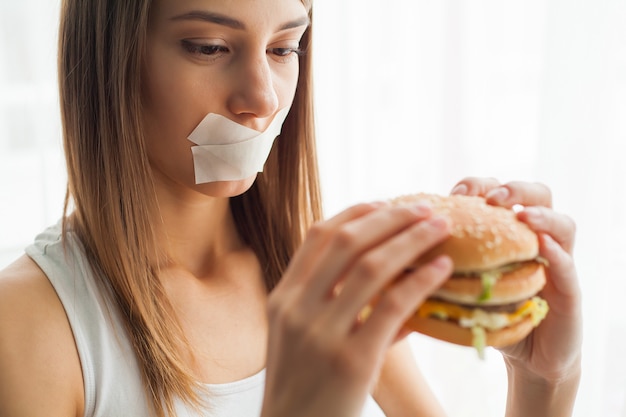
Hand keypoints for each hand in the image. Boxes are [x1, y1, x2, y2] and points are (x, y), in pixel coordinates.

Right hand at [262, 202, 452, 416]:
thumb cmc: (303, 388)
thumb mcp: (300, 339)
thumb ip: (328, 304)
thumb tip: (380, 276)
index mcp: (283, 298)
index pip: (317, 236)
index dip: (355, 213)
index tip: (385, 203)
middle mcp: (297, 309)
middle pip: (347, 242)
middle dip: (390, 218)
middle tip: (423, 208)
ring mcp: (321, 334)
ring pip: (371, 267)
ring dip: (411, 240)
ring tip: (440, 228)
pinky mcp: (351, 361)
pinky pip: (392, 307)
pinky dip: (421, 280)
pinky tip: (443, 269)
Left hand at [451, 178, 581, 381]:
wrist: (525, 356)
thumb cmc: (488, 314)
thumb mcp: (460, 283)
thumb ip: (439, 261)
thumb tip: (392, 248)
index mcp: (508, 230)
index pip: (497, 192)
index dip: (478, 186)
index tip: (456, 194)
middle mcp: (536, 238)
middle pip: (537, 195)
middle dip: (514, 190)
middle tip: (493, 199)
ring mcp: (557, 262)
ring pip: (562, 224)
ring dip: (542, 216)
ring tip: (522, 217)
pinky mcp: (569, 291)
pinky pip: (567, 266)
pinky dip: (556, 254)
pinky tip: (543, 248)